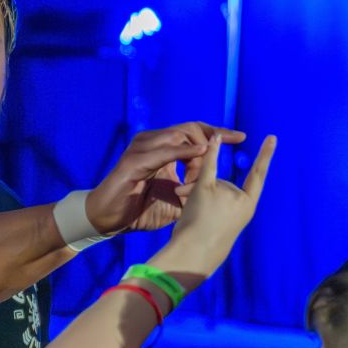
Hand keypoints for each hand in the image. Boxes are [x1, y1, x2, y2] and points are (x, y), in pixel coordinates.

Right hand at [85, 122, 245, 233]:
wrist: (107, 219)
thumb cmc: (137, 210)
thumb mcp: (174, 200)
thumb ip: (193, 190)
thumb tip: (218, 191)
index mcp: (161, 150)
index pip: (193, 132)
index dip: (217, 133)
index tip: (241, 137)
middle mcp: (151, 143)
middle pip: (188, 128)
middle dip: (214, 134)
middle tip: (235, 140)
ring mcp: (142, 149)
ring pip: (178, 135)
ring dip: (200, 146)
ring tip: (218, 155)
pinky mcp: (134, 161)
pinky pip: (164, 152)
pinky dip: (184, 151)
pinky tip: (203, 154)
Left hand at [157, 134, 276, 277]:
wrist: (195, 255)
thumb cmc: (207, 243)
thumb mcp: (225, 222)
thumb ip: (226, 202)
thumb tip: (213, 180)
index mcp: (248, 206)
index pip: (259, 177)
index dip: (265, 158)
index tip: (272, 138)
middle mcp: (239, 197)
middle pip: (223, 183)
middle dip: (207, 195)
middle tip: (201, 219)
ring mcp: (224, 192)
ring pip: (208, 182)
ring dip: (195, 193)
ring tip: (192, 217)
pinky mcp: (205, 190)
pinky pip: (210, 166)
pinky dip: (212, 151)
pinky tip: (216, 137)